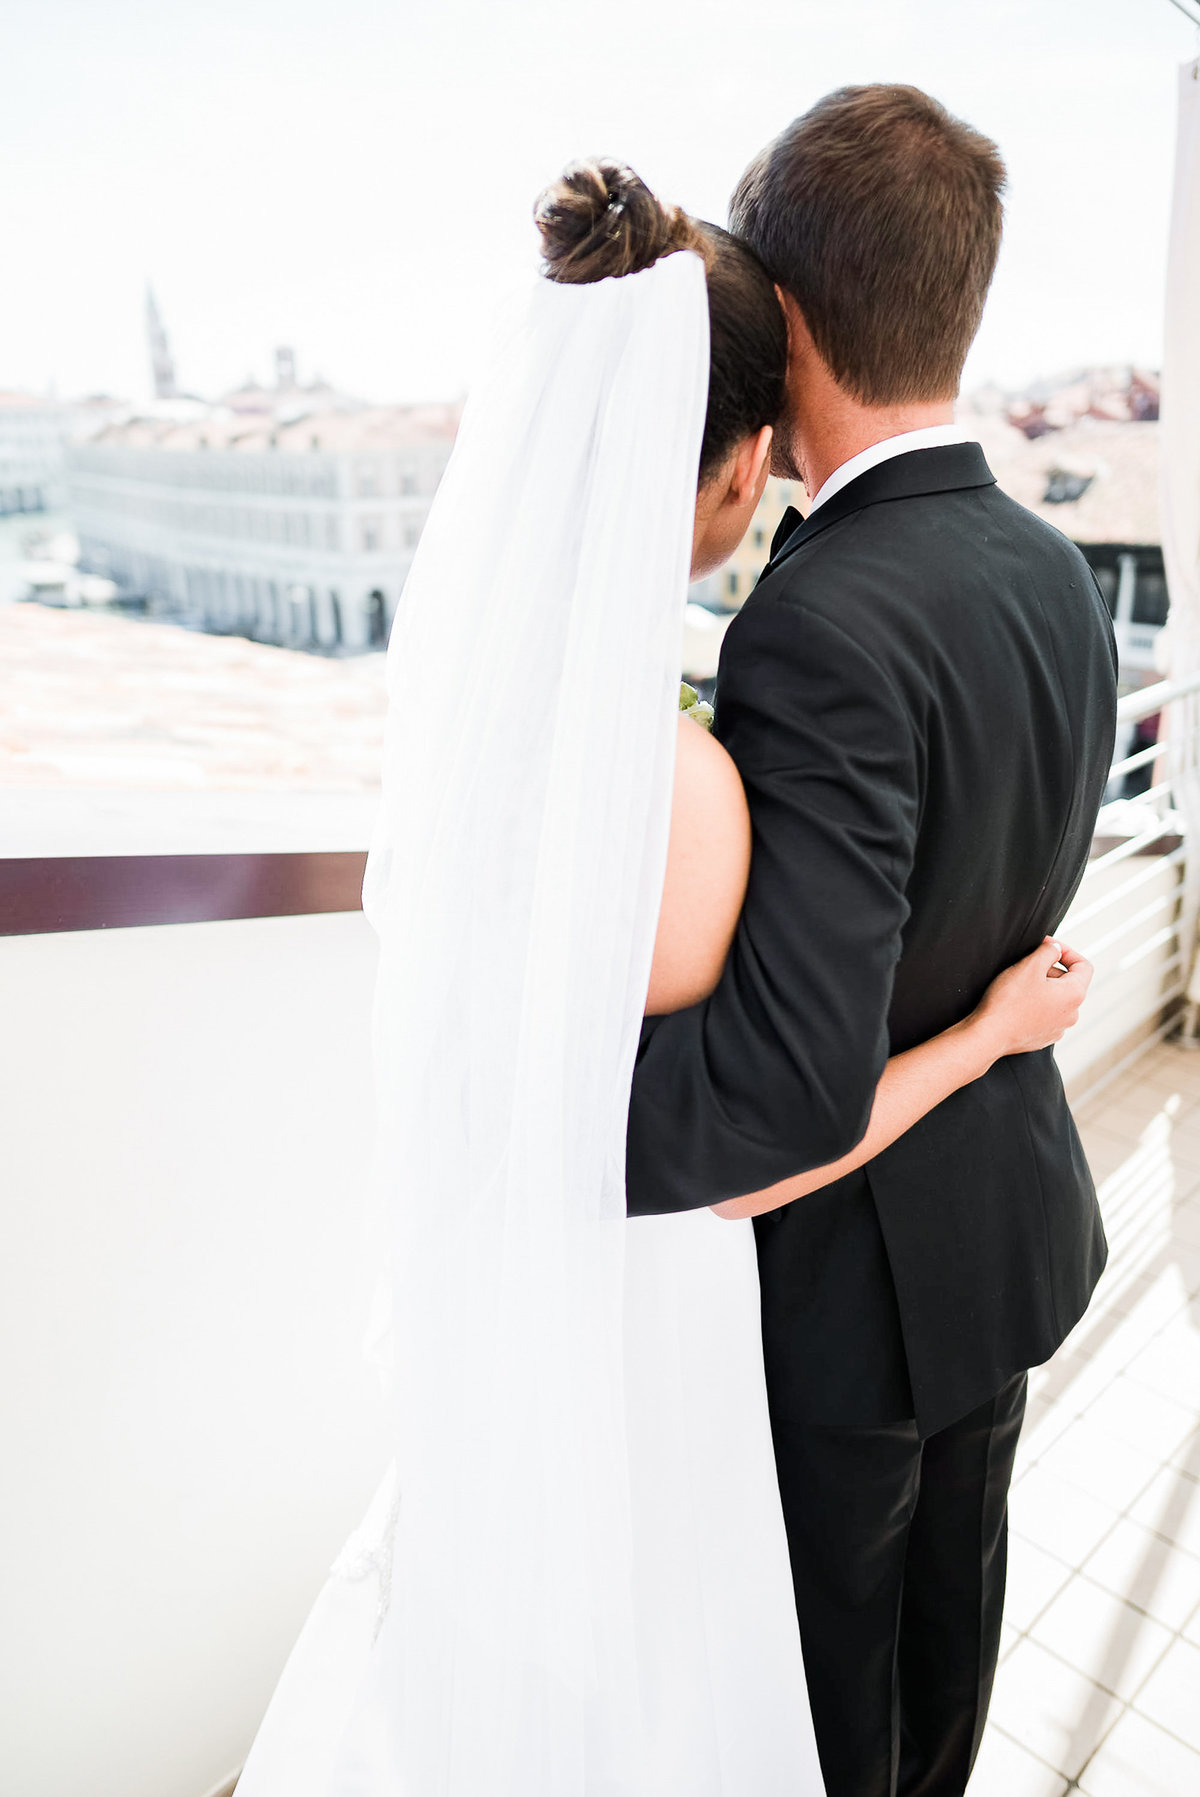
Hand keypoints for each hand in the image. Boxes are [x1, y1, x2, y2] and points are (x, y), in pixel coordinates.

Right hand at [967, 937, 1092, 1064]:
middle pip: (1068, 982)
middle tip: (1026, 966)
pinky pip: (1045, 1014)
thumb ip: (1049, 951)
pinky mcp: (1044, 1037)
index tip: (1047, 947)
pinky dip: (1035, 1005)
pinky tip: (1017, 1004)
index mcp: (1074, 995)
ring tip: (1019, 986)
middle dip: (1050, 970)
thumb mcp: (1029, 965)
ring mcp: (1058, 1028)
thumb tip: (1055, 949)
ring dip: (1042, 988)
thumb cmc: (1008, 1002)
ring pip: (1056, 999)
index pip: (1083, 965)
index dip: (1066, 951)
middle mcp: (1072, 1014)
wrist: (989, 1035)